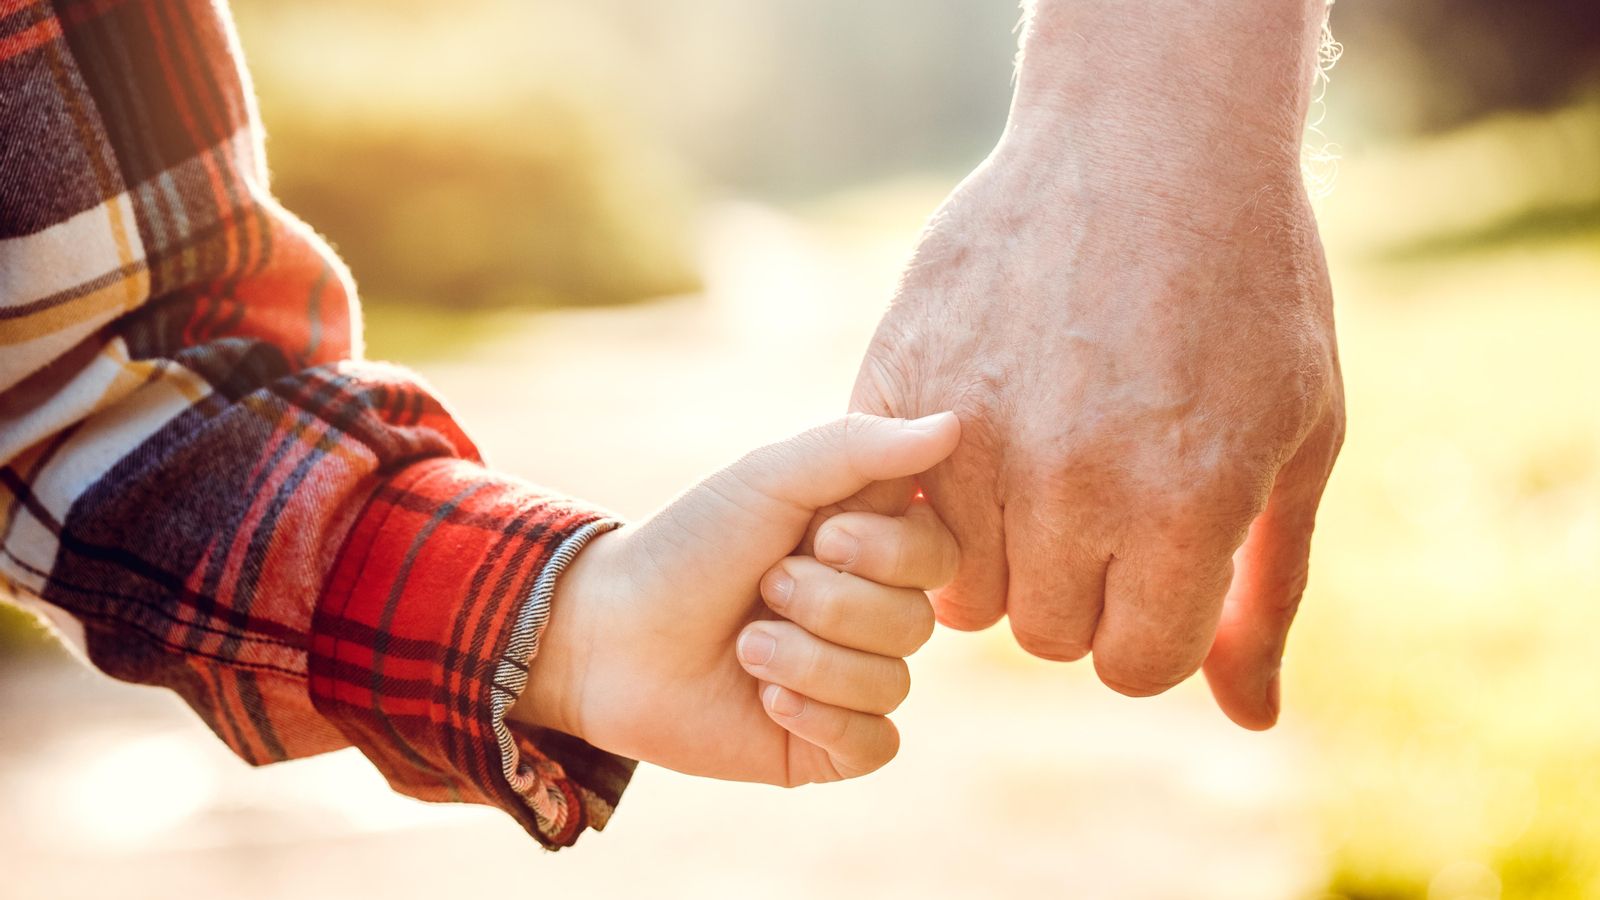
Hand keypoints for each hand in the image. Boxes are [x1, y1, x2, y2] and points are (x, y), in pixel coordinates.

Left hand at [509, 413, 961, 784]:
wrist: (611, 636)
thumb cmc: (689, 546)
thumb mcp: (770, 479)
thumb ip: (860, 447)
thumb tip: (954, 423)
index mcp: (869, 546)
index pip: (938, 551)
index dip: (887, 551)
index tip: (818, 534)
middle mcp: (872, 612)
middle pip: (918, 621)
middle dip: (831, 604)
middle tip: (764, 588)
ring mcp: (853, 681)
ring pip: (893, 682)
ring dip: (807, 659)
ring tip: (746, 647)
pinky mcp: (828, 744)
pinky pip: (876, 743)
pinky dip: (820, 718)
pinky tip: (766, 700)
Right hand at [847, 0, 1343, 728]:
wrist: (1148, 140)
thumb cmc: (1248, 288)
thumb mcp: (1299, 440)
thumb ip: (1267, 594)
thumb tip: (1248, 722)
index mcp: (1182, 503)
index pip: (1137, 666)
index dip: (1152, 631)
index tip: (1158, 573)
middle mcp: (1068, 483)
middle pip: (1046, 636)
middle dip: (1083, 595)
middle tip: (1101, 511)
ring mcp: (971, 432)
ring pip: (957, 593)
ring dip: (1002, 556)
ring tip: (1040, 472)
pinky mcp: (900, 382)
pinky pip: (886, 515)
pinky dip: (927, 506)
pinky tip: (977, 444)